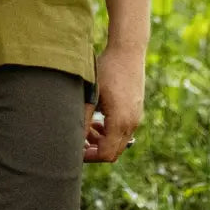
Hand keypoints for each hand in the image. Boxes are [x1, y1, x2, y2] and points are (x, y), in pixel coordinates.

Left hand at [83, 43, 144, 161]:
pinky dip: (110, 131)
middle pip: (113, 152)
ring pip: (118, 142)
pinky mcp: (136, 111)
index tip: (75, 151)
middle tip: (79, 141)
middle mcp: (131, 123)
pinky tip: (98, 120)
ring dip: (102, 140)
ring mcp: (136, 118)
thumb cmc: (107, 69)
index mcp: (120, 122)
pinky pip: (123, 131)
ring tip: (87, 128)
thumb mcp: (92, 93)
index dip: (90, 157)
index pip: (106, 154)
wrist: (128, 52)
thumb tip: (73, 137)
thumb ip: (84, 117)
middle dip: (95, 150)